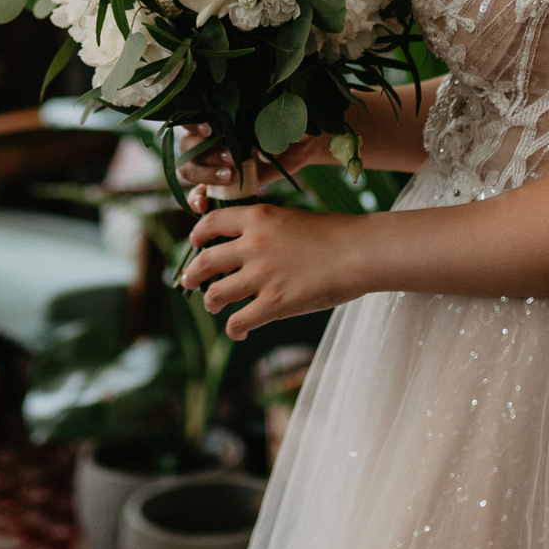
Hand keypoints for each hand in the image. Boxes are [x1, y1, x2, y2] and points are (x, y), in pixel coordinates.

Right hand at [175, 126, 332, 213]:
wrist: (300, 145)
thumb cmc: (287, 125)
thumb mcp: (282, 122)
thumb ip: (271, 132)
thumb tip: (263, 155)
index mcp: (218, 115)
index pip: (192, 116)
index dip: (194, 124)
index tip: (210, 130)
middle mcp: (210, 137)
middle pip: (187, 145)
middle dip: (206, 153)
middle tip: (231, 158)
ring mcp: (212, 161)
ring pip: (189, 168)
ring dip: (204, 174)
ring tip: (229, 176)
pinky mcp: (220, 182)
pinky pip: (198, 192)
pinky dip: (196, 199)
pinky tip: (204, 206)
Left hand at [177, 204, 366, 339]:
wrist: (360, 252)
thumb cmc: (336, 234)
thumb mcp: (293, 218)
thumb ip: (267, 229)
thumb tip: (250, 243)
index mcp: (257, 218)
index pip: (211, 223)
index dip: (198, 234)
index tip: (195, 242)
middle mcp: (252, 245)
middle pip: (205, 262)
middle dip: (192, 274)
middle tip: (189, 280)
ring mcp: (261, 276)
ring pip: (216, 294)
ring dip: (212, 302)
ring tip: (215, 305)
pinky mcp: (274, 303)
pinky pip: (238, 321)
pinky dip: (235, 329)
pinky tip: (240, 330)